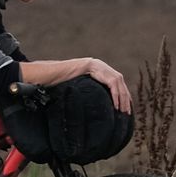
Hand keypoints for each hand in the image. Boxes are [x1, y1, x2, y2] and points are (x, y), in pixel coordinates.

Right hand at [18, 55, 133, 112]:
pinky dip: (115, 93)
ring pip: (117, 80)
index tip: (125, 108)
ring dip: (122, 97)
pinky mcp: (91, 66)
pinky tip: (116, 104)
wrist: (48, 75)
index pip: (115, 82)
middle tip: (127, 112)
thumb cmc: (59, 84)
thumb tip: (91, 109)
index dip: (122, 95)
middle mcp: (98, 65)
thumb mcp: (78, 90)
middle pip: (119, 80)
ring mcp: (95, 64)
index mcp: (96, 69)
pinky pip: (110, 80)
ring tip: (122, 111)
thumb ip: (87, 94)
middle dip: (124, 97)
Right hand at [86, 58, 132, 114]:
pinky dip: (116, 100)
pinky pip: (115, 92)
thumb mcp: (105, 80)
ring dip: (123, 104)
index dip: (128, 101)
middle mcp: (120, 79)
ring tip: (122, 112)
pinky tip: (116, 106)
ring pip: (122, 94)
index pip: (126, 92)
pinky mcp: (111, 80)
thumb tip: (109, 96)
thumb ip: (109, 86)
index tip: (128, 110)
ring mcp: (116, 79)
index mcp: (119, 79)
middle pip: (125, 94)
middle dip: (127, 105)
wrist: (91, 66)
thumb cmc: (96, 74)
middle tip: (127, 114)